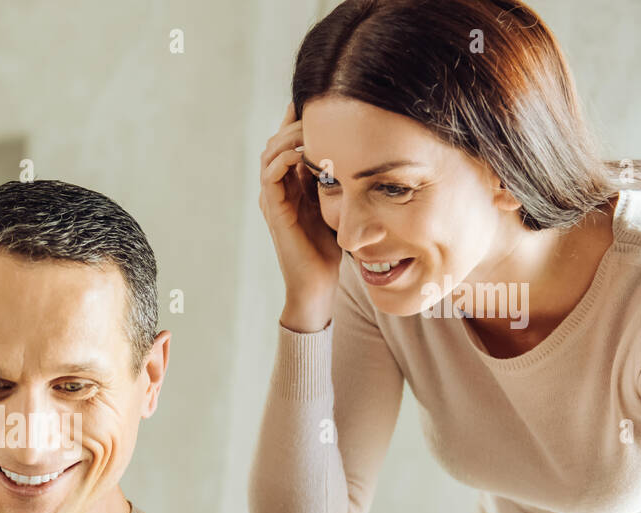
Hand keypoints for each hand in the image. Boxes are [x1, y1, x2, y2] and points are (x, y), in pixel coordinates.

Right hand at [258, 100, 342, 330]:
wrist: (319, 285)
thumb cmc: (332, 249)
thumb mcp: (342, 204)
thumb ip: (344, 179)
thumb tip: (370, 152)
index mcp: (294, 183)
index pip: (292, 140)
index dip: (303, 118)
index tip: (326, 100)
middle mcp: (280, 187)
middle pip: (278, 139)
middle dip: (296, 120)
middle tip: (320, 106)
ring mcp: (274, 198)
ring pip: (271, 151)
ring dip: (290, 134)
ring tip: (313, 124)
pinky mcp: (274, 210)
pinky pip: (270, 174)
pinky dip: (284, 157)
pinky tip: (305, 151)